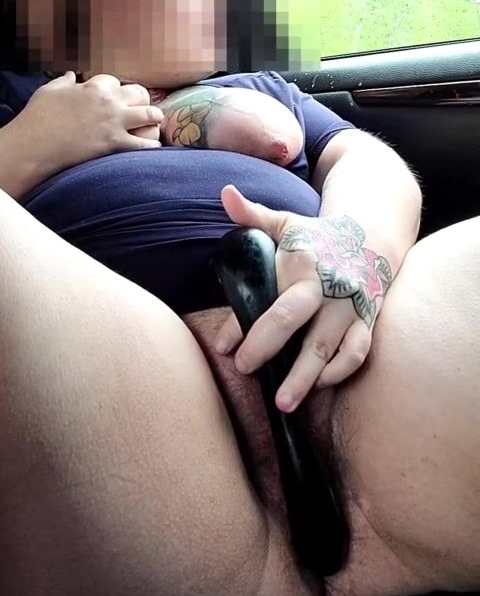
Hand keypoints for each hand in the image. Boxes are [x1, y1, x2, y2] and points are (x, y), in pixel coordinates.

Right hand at [18, 72, 163, 176]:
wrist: (33, 146)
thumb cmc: (36, 118)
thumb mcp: (48, 92)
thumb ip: (62, 82)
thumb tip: (69, 75)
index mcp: (93, 87)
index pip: (115, 81)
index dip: (115, 89)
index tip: (114, 97)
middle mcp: (108, 102)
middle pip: (139, 93)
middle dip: (142, 100)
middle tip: (142, 109)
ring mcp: (114, 123)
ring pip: (150, 114)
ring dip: (154, 119)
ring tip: (154, 124)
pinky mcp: (115, 144)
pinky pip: (145, 143)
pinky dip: (151, 144)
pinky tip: (152, 146)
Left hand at [214, 184, 392, 411]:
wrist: (370, 237)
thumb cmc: (315, 236)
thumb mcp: (285, 222)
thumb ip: (252, 214)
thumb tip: (225, 193)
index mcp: (307, 269)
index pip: (280, 308)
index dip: (253, 333)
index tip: (229, 353)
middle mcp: (333, 292)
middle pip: (308, 336)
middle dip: (280, 361)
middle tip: (248, 375)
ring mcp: (353, 309)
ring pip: (333, 352)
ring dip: (308, 379)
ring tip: (284, 402)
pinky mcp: (367, 322)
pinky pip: (358, 353)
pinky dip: (340, 371)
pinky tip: (318, 384)